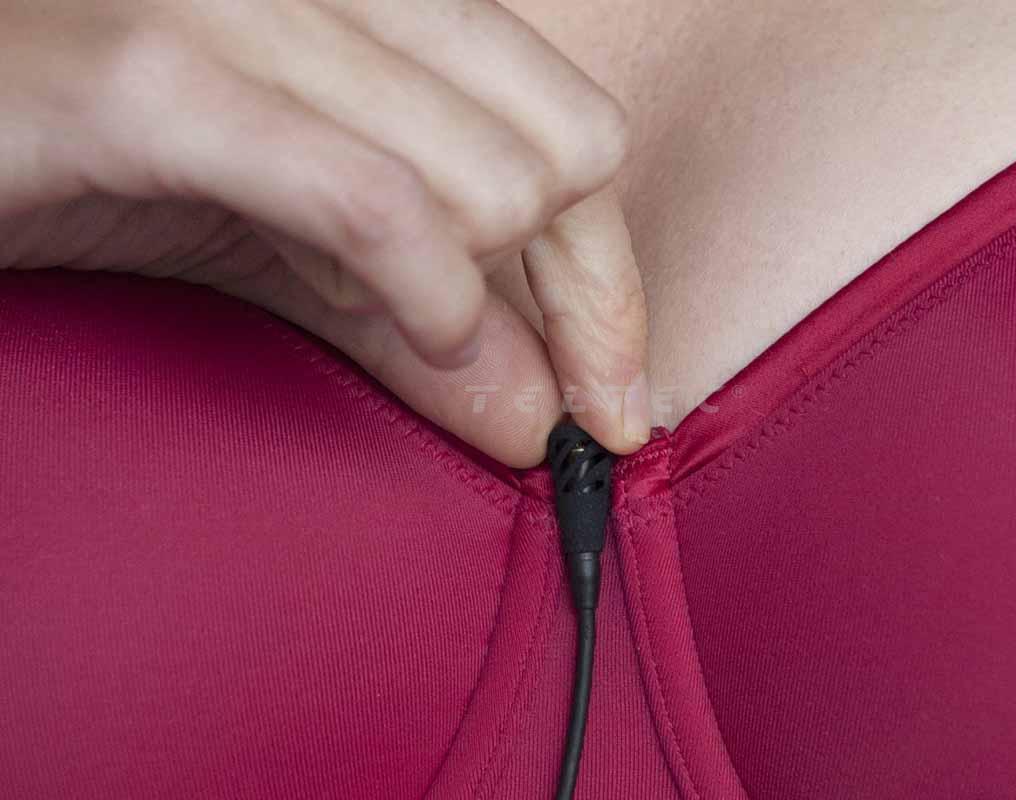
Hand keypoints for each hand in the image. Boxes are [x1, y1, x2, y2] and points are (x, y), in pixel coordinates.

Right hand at [0, 0, 649, 466]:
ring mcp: (249, 10)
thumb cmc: (104, 154)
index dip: (610, 281)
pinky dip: (424, 298)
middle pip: (568, 157)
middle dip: (559, 298)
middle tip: (498, 362)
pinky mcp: (159, 78)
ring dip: (464, 298)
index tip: (612, 394)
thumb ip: (422, 320)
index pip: (582, 130)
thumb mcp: (297, 243)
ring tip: (373, 310)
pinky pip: (374, 203)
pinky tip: (415, 330)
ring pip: (491, 182)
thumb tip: (543, 415)